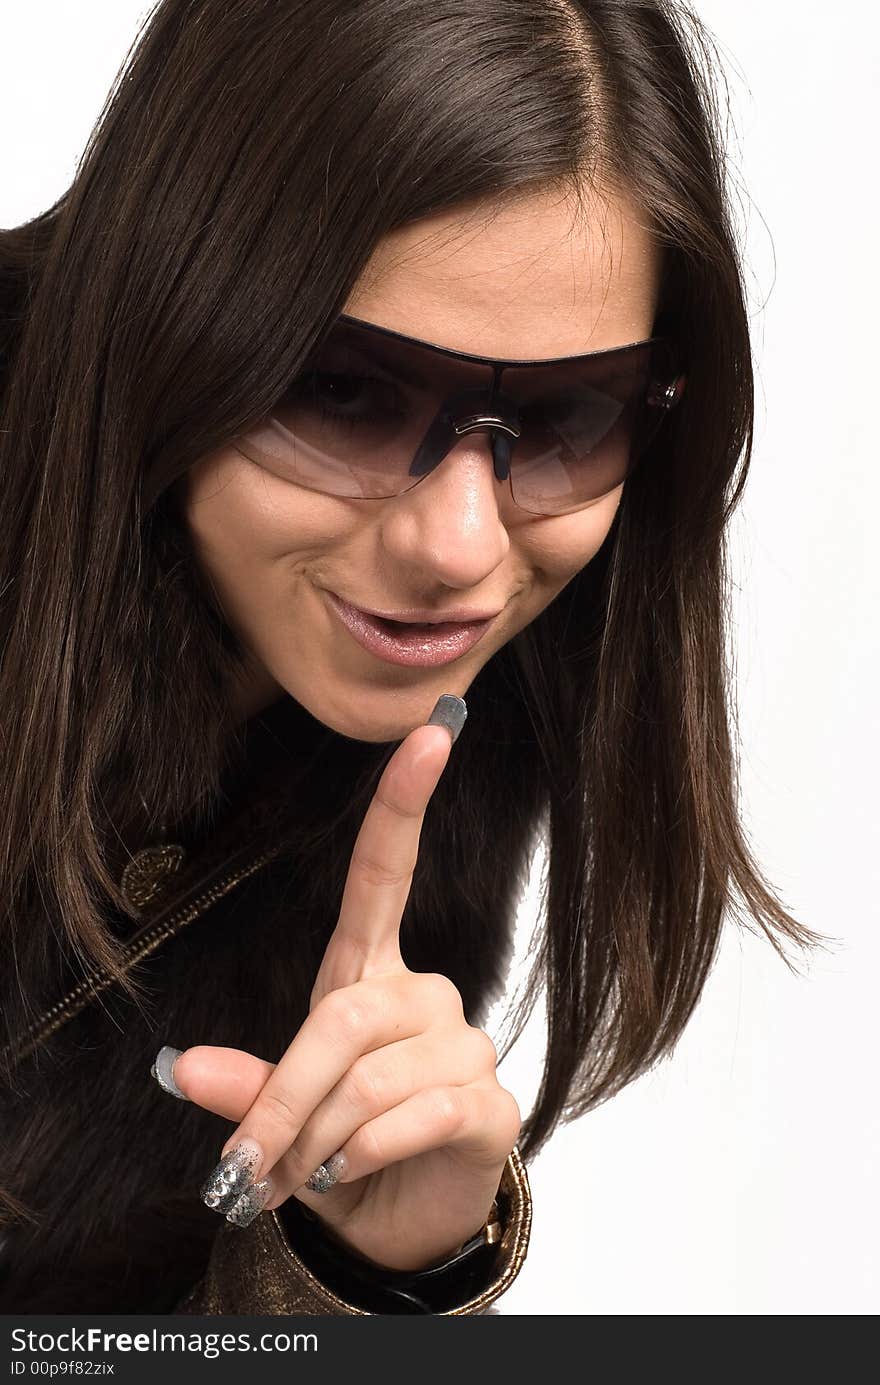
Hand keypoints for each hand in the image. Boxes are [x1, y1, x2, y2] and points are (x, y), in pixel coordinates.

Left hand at [167, 701, 521, 1271]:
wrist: (398, 1219)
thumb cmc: (337, 1146)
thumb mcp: (278, 1113)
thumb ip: (243, 1085)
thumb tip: (179, 1067)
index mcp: (371, 973)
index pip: (387, 874)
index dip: (403, 804)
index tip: (430, 734)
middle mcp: (425, 995)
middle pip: (344, 1015)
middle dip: (283, 1095)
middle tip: (247, 1165)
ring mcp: (464, 1046)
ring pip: (370, 1077)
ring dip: (315, 1140)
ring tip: (300, 1175)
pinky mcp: (491, 1104)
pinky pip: (416, 1115)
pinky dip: (363, 1154)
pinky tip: (348, 1173)